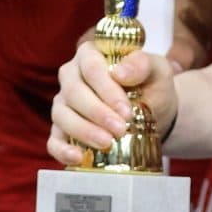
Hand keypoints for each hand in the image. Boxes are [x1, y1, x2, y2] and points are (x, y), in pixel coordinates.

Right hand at [46, 36, 174, 166]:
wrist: (154, 111)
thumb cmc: (152, 85)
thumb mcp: (158, 70)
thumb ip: (144, 65)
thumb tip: (120, 73)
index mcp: (91, 54)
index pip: (91, 68)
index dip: (107, 90)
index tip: (126, 111)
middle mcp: (71, 77)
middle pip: (74, 92)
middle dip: (97, 113)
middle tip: (120, 129)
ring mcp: (63, 104)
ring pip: (62, 116)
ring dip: (84, 131)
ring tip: (107, 142)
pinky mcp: (61, 129)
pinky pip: (53, 140)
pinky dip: (62, 150)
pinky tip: (78, 157)